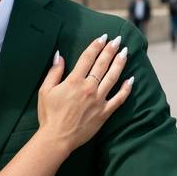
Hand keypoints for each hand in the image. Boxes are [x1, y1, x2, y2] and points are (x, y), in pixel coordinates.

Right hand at [36, 34, 133, 154]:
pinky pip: (119, 99)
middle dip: (111, 50)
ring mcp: (99, 100)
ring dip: (120, 63)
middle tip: (118, 40)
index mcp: (74, 81)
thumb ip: (54, 72)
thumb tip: (60, 55)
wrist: (57, 138)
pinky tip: (131, 79)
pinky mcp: (104, 112)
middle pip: (102, 64)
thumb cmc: (49, 115)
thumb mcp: (45, 90)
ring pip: (113, 77)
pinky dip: (126, 89)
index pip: (88, 58)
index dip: (96, 46)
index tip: (103, 37)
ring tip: (125, 52)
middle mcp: (89, 88)